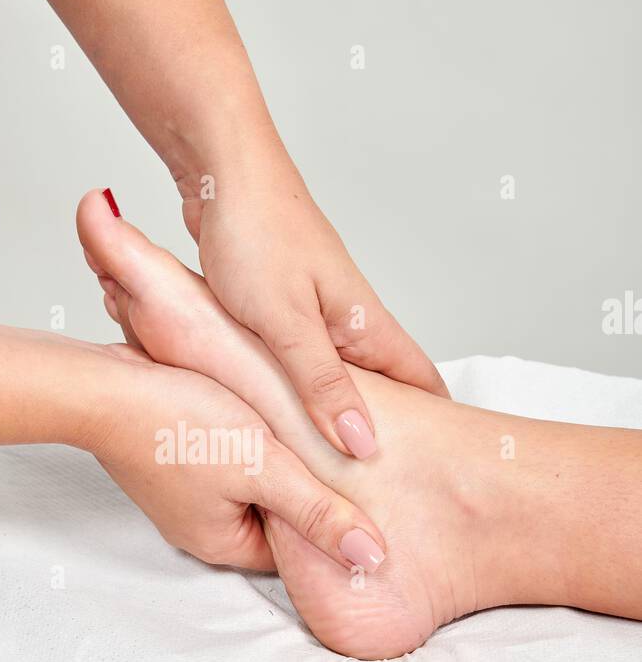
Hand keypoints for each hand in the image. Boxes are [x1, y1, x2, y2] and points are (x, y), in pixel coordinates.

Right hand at [93, 344, 383, 572]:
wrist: (102, 386)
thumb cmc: (175, 422)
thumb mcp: (265, 467)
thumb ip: (319, 512)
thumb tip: (370, 557)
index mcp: (222, 543)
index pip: (294, 549)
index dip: (325, 519)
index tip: (355, 488)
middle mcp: (197, 528)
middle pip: (270, 518)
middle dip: (299, 488)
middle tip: (333, 452)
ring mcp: (178, 495)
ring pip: (246, 485)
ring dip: (269, 460)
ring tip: (295, 427)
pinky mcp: (167, 462)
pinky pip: (219, 461)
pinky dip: (239, 441)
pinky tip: (253, 412)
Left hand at [178, 153, 448, 457]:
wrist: (219, 172)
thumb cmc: (255, 232)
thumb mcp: (286, 322)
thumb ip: (321, 384)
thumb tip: (362, 443)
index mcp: (366, 325)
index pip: (424, 384)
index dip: (437, 428)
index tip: (442, 474)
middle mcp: (352, 321)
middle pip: (387, 388)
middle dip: (391, 433)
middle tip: (386, 489)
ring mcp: (319, 314)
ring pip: (342, 377)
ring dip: (343, 414)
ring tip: (338, 468)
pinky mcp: (285, 309)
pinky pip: (305, 362)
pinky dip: (304, 392)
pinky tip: (286, 414)